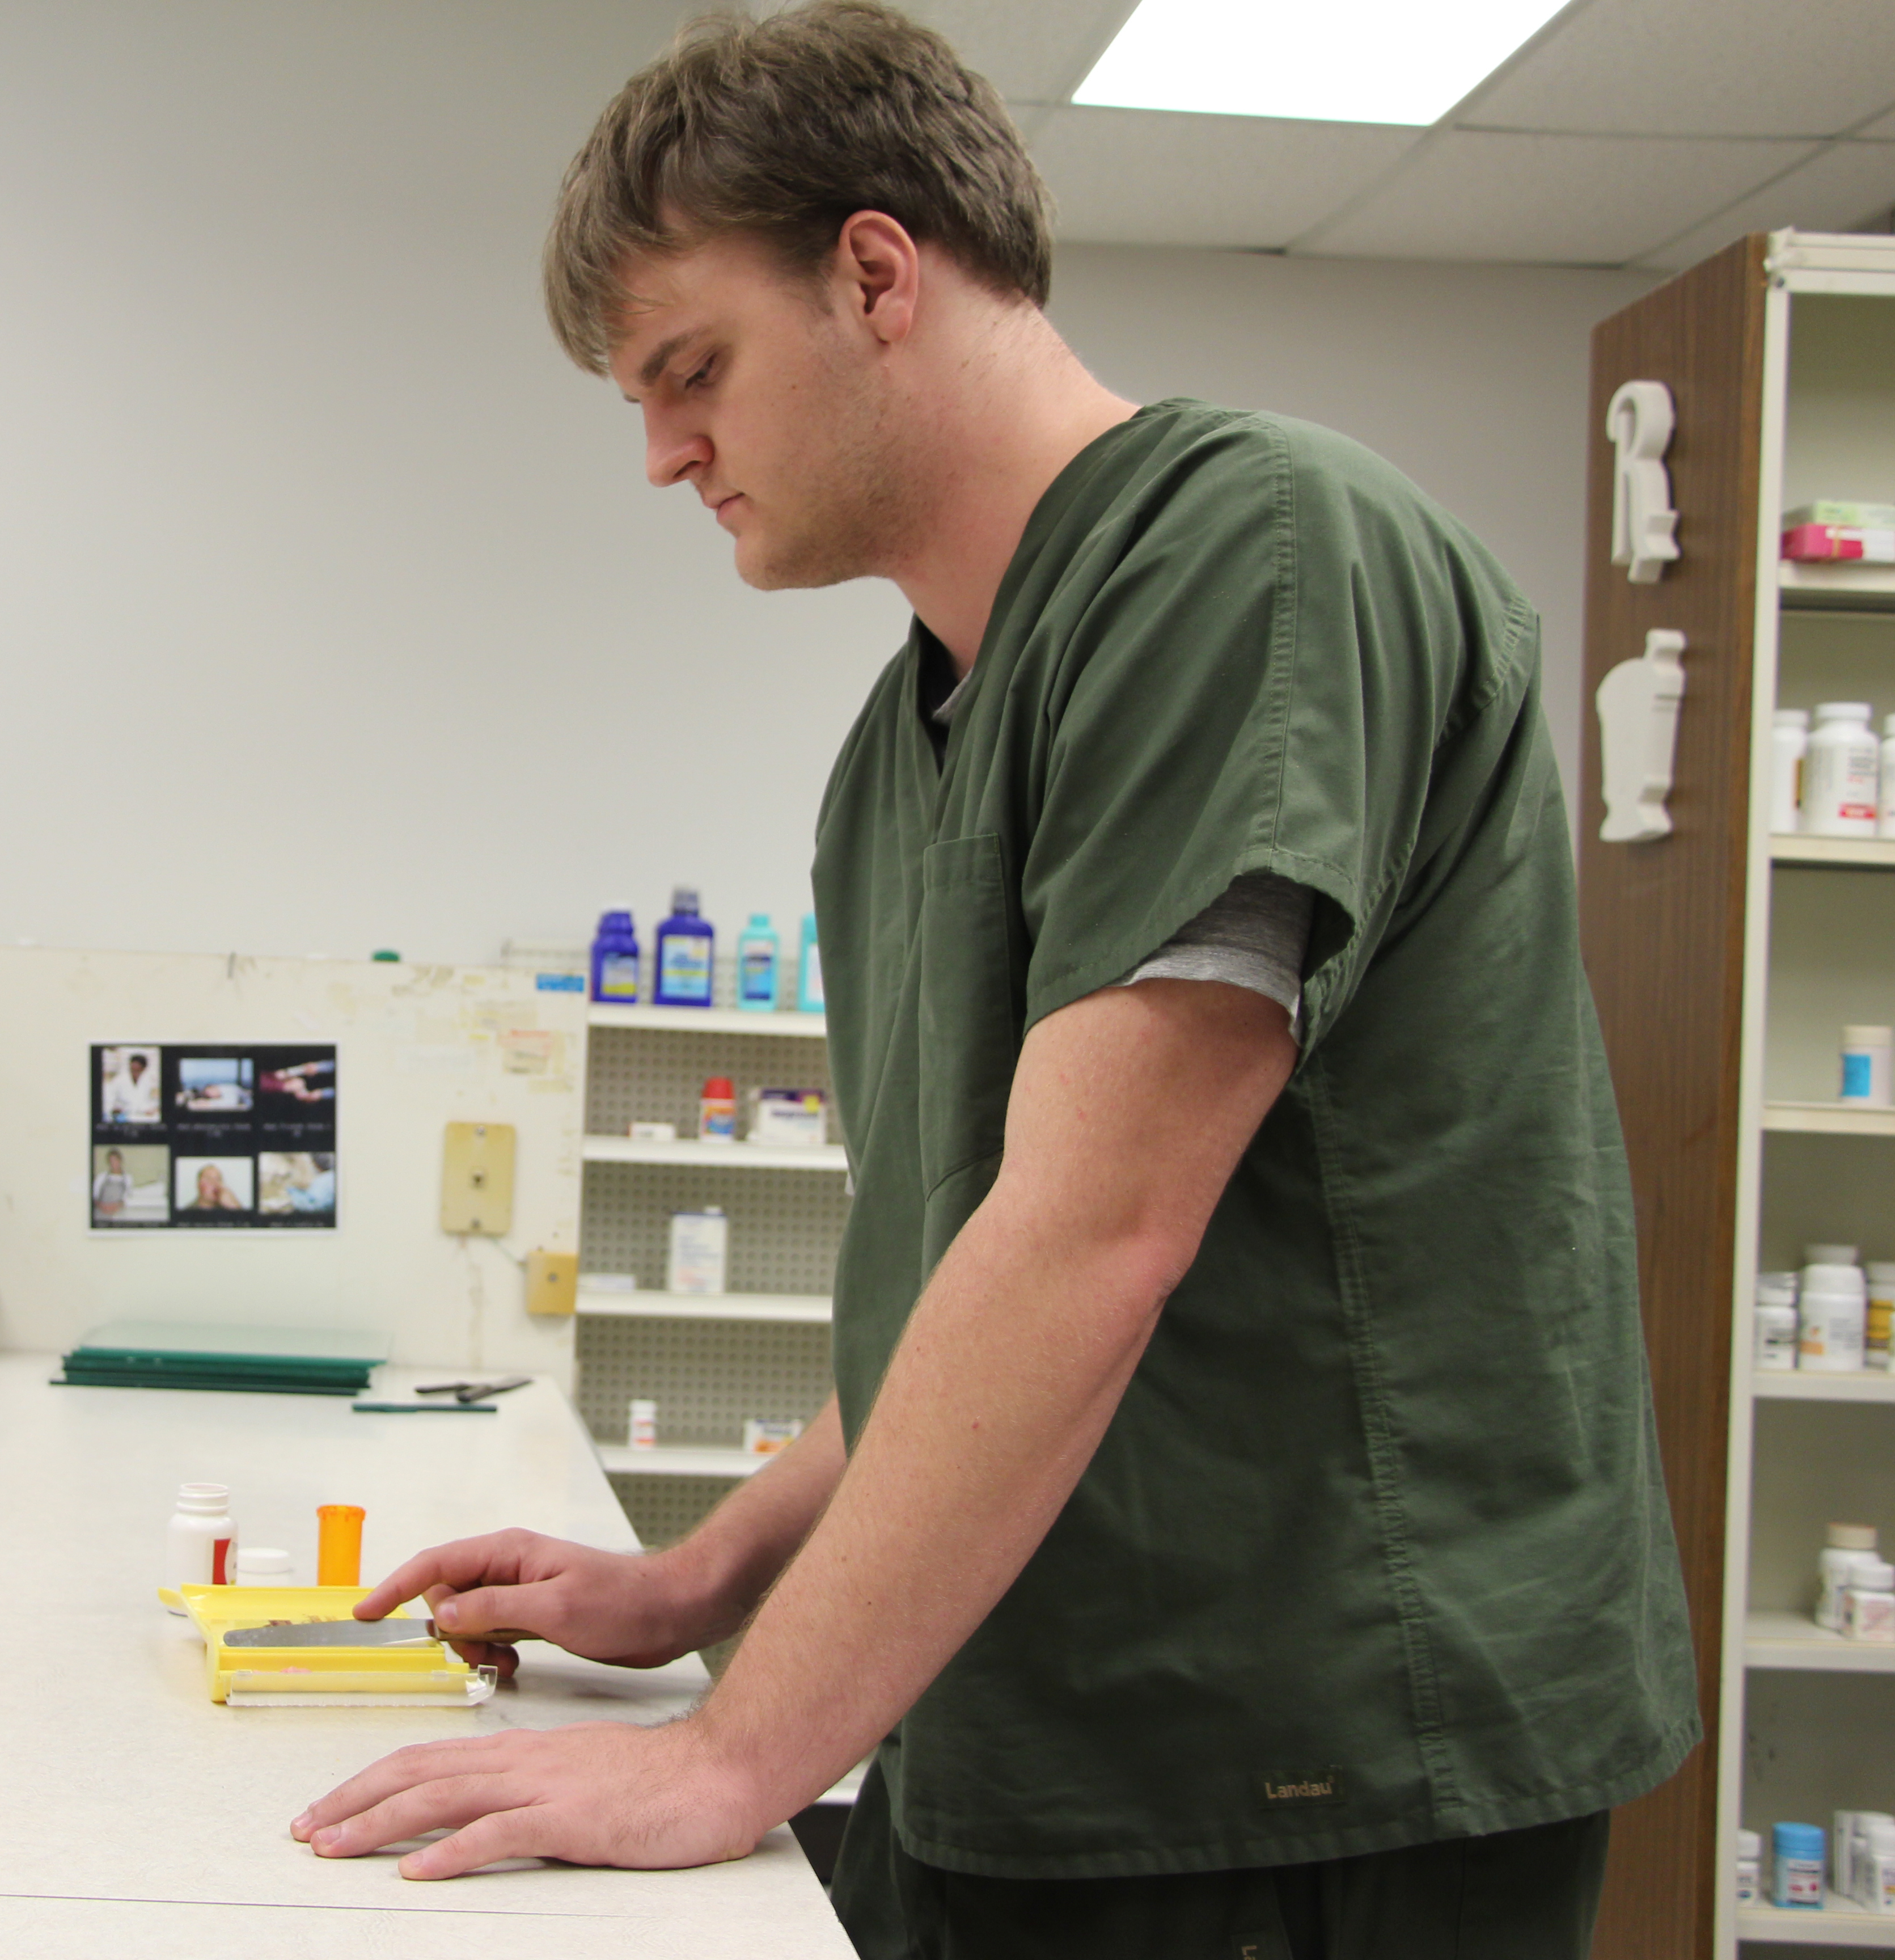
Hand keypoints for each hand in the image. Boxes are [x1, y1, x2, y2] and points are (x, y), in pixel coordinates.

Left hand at [290, 1715, 761, 1877]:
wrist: (717, 1768)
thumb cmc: (657, 1778)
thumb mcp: (582, 1773)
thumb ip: (534, 1785)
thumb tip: (489, 1809)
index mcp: (525, 1750)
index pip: (430, 1758)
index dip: (373, 1781)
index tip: (331, 1806)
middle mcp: (524, 1760)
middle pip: (421, 1771)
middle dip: (355, 1798)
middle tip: (307, 1827)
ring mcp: (545, 1786)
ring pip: (445, 1797)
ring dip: (381, 1824)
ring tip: (335, 1846)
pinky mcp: (571, 1819)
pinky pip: (499, 1834)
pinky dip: (450, 1853)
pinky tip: (419, 1870)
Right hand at [353, 1529, 725, 1680]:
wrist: (671, 1611)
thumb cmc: (624, 1602)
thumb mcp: (554, 1609)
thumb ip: (494, 1609)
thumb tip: (442, 1613)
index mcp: (510, 1552)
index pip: (436, 1564)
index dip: (395, 1587)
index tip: (363, 1613)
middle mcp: (510, 1567)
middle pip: (445, 1595)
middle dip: (449, 1629)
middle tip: (481, 1653)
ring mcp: (521, 1592)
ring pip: (465, 1618)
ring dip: (472, 1645)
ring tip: (503, 1662)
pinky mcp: (534, 1615)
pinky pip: (489, 1632)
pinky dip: (490, 1652)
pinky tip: (512, 1666)